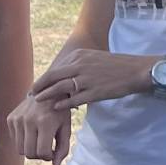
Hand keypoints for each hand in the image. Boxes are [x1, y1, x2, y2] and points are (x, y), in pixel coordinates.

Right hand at [7, 93, 73, 164]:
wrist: (46, 89)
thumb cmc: (59, 111)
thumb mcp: (66, 128)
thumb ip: (63, 148)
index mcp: (45, 123)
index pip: (42, 153)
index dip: (49, 156)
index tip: (53, 149)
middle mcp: (29, 121)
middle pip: (29, 153)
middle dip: (39, 155)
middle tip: (46, 146)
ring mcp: (18, 119)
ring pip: (20, 150)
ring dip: (30, 149)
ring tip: (39, 140)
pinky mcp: (11, 118)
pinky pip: (15, 140)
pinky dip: (23, 140)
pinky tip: (31, 131)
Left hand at [26, 46, 150, 114]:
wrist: (136, 70)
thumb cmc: (115, 66)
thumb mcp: (93, 58)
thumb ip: (77, 65)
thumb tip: (62, 74)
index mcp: (79, 56)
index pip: (55, 68)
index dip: (43, 79)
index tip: (35, 87)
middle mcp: (80, 65)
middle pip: (53, 77)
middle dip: (39, 87)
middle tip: (30, 95)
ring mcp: (87, 79)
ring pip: (60, 88)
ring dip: (47, 95)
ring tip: (37, 101)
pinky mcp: (95, 91)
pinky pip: (75, 99)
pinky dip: (63, 104)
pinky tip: (55, 108)